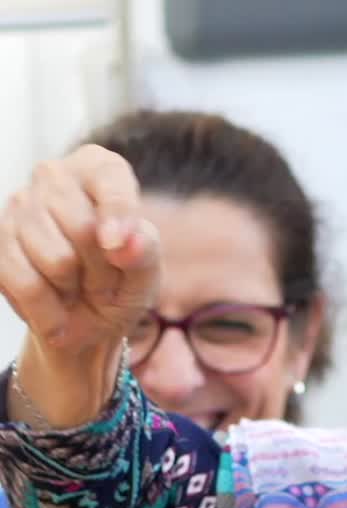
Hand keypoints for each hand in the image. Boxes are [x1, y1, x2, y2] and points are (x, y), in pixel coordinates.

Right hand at [0, 144, 158, 352]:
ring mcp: (20, 205)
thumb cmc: (119, 283)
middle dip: (100, 271)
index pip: (108, 177)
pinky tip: (54, 306)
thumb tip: (127, 241)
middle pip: (82, 228)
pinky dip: (48, 311)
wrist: (84, 319)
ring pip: (56, 260)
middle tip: (103, 282)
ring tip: (76, 287)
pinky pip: (27, 284)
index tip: (116, 246)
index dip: (116, 211)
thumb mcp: (145, 272)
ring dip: (74, 291)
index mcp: (98, 169)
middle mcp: (55, 176)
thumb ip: (144, 251)